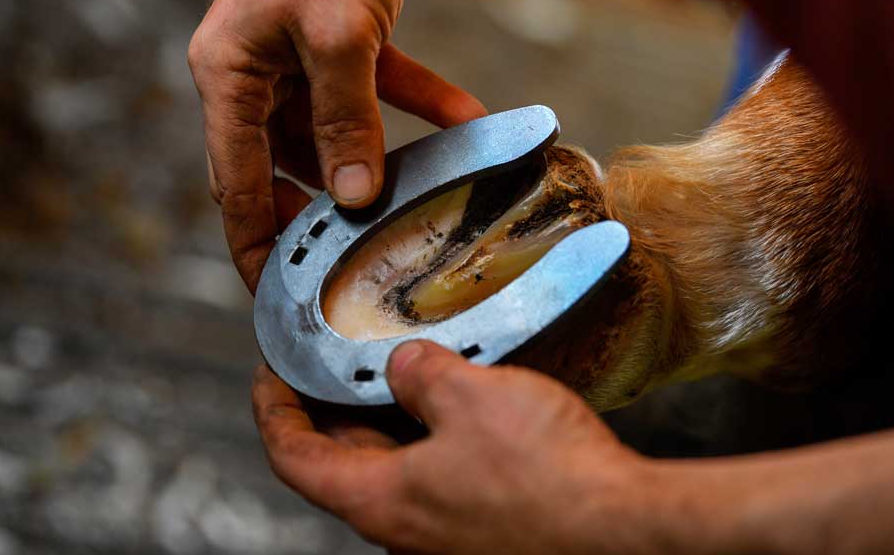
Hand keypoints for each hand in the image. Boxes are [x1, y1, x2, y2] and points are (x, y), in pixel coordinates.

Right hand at [188, 0, 485, 291]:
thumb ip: (345, 121)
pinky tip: (466, 120)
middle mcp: (259, 70)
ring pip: (337, 132)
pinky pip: (380, 87)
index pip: (233, 181)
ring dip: (381, 159)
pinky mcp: (348, 37)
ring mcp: (303, 54)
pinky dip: (420, 104)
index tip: (276, 295)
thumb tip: (355, 197)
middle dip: (324, 210)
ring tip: (419, 199)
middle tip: (357, 260)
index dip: (254, 243)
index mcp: (230, 75)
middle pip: (284, 164)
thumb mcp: (336, 37)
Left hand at [252, 340, 663, 553]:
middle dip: (331, 408)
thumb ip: (421, 373)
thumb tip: (404, 366)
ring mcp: (443, 532)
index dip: (273, 411)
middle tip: (333, 360)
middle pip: (342, 462)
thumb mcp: (470, 397)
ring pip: (393, 469)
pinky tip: (458, 404)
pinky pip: (437, 476)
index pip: (294, 457)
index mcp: (380, 500)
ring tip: (398, 370)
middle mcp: (404, 526)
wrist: (623, 531)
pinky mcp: (483, 526)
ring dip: (386, 421)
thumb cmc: (548, 480)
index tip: (270, 376)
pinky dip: (430, 438)